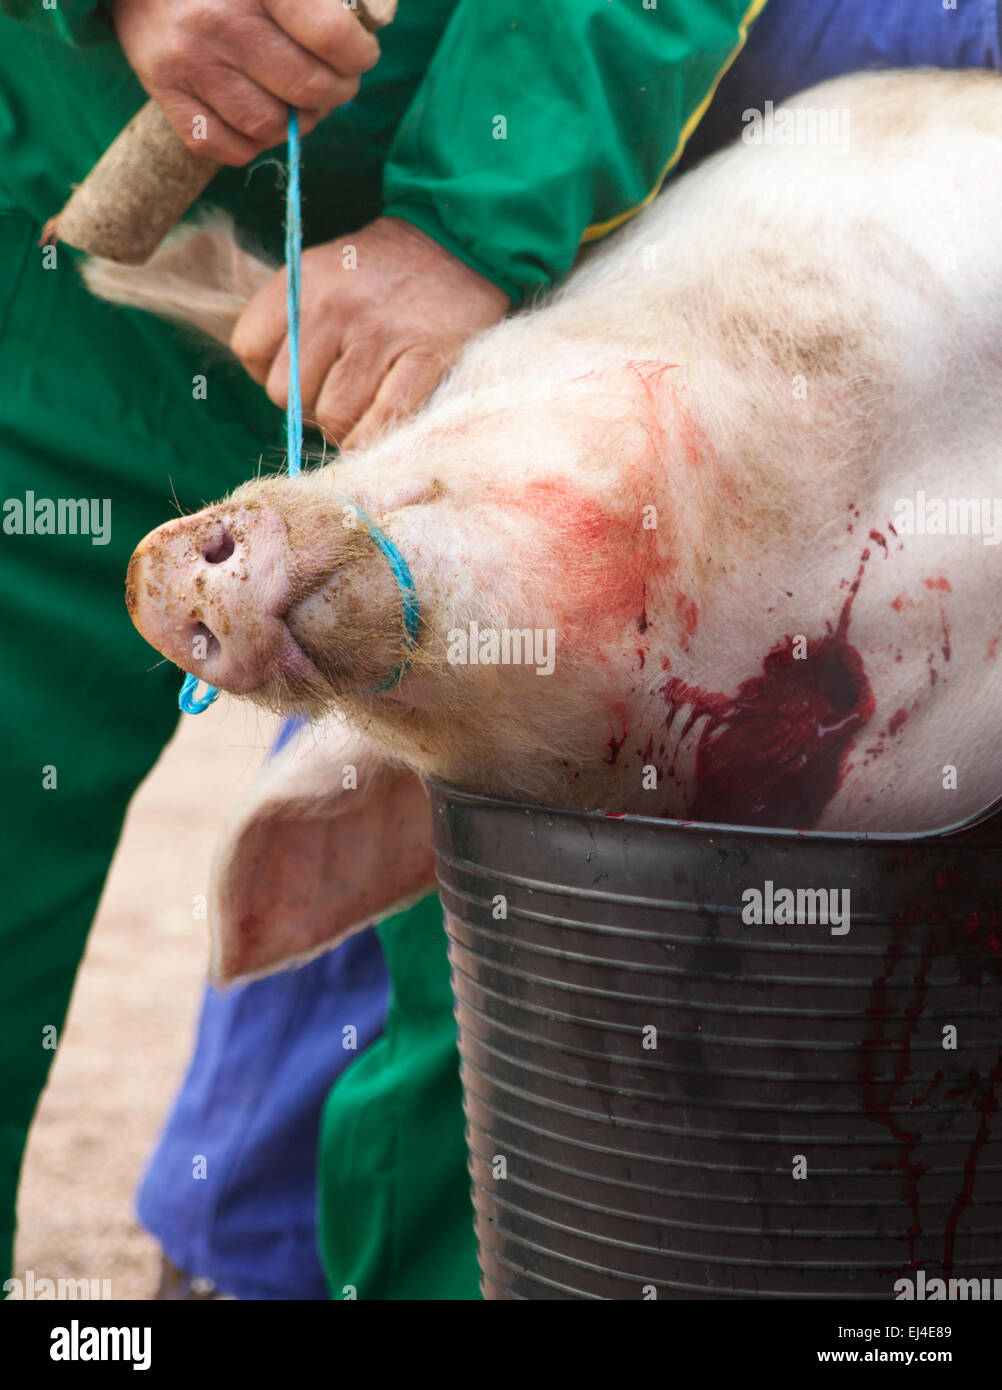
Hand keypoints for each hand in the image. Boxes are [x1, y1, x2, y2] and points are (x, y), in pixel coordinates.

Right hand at [111, 0, 379, 164]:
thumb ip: (322, 2)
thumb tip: (364, 34)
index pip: (332, 36)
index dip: (358, 55)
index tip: (359, 55)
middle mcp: (219, 20)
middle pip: (307, 88)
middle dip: (335, 94)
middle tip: (334, 84)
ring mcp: (189, 60)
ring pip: (270, 126)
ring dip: (296, 124)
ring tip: (296, 102)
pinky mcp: (166, 92)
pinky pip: (229, 148)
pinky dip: (254, 143)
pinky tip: (258, 119)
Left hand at [230, 217, 510, 448]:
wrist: (460, 245)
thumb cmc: (386, 273)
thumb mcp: (325, 272)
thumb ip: (292, 320)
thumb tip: (280, 391)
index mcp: (303, 282)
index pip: (250, 348)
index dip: (269, 372)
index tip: (297, 373)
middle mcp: (335, 307)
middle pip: (288, 394)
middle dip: (307, 406)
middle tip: (336, 395)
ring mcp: (380, 335)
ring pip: (332, 416)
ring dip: (343, 428)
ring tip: (360, 410)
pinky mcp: (424, 359)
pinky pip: (379, 421)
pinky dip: (373, 438)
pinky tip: (379, 428)